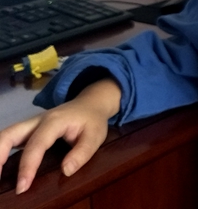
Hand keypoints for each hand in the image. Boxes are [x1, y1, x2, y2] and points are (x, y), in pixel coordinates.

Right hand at [0, 78, 120, 193]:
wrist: (90, 103)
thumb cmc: (92, 120)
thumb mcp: (96, 136)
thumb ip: (83, 153)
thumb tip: (66, 171)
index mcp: (54, 121)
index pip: (37, 144)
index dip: (28, 166)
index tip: (22, 186)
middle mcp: (37, 120)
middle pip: (9, 134)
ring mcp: (30, 124)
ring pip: (5, 135)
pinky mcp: (27, 130)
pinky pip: (9, 139)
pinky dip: (1, 152)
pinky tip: (1, 168)